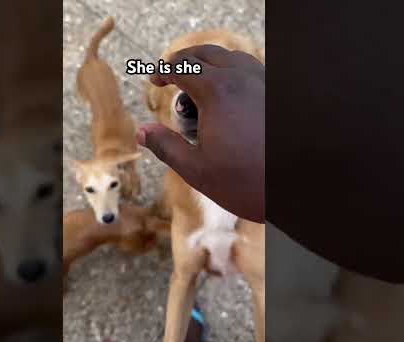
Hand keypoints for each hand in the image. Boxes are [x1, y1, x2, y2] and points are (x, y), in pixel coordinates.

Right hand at [137, 45, 264, 221]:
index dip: (163, 70)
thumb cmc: (245, 182)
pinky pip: (252, 70)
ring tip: (199, 86)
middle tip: (171, 76)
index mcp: (217, 91)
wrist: (295, 190)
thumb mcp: (195, 168)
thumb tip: (142, 131)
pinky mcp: (277, 95)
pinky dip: (233, 73)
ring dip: (210, 65)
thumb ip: (165, 146)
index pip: (182, 67)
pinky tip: (229, 96)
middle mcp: (242, 78)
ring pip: (231, 58)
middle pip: (205, 54)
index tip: (154, 80)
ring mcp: (264, 83)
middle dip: (184, 61)